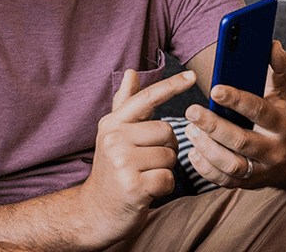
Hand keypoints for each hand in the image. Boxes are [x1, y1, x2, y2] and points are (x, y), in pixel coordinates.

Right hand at [75, 69, 196, 247]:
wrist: (93, 212)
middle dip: (166, 149)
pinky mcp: (133, 186)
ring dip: (164, 169)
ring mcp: (122, 162)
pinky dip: (163, 187)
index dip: (171, 86)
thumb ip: (124, 104)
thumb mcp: (113, 135)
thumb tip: (131, 72)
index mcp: (112, 124)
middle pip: (167, 132)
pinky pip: (168, 178)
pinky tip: (146, 191)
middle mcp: (114, 139)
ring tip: (144, 176)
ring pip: (170, 156)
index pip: (146, 99)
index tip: (191, 76)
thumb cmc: (111, 172)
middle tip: (147, 162)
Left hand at [184, 41, 285, 188]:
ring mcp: (261, 171)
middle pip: (242, 141)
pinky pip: (224, 181)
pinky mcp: (248, 185)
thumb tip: (273, 44)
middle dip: (214, 126)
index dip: (237, 100)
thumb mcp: (280, 93)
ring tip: (189, 130)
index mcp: (281, 123)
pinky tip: (192, 151)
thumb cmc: (277, 116)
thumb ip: (278, 68)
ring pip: (232, 165)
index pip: (259, 111)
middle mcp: (274, 150)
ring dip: (207, 148)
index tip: (214, 89)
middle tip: (191, 111)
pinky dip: (206, 168)